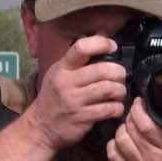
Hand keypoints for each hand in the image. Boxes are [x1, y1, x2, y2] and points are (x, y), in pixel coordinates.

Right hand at [20, 36, 126, 151]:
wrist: (41, 127)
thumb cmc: (54, 97)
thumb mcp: (60, 74)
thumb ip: (79, 58)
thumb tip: (102, 33)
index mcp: (62, 68)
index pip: (81, 48)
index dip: (102, 44)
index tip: (113, 47)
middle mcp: (67, 82)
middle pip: (103, 70)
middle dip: (119, 73)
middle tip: (120, 77)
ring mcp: (74, 100)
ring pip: (110, 89)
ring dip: (120, 91)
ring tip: (118, 93)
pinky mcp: (83, 117)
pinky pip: (110, 108)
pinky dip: (118, 108)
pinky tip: (115, 108)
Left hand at [106, 98, 161, 160]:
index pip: (144, 125)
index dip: (138, 111)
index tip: (139, 103)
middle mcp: (152, 159)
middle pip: (130, 131)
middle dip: (130, 117)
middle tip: (135, 113)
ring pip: (119, 141)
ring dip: (122, 130)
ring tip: (129, 126)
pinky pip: (113, 155)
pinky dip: (114, 145)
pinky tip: (123, 141)